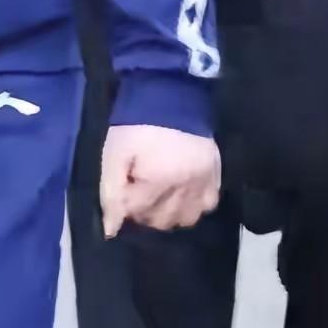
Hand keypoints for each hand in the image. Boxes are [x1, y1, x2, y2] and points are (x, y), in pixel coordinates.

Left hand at [100, 124, 219, 236]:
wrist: (171, 97)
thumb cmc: (137, 126)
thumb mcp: (114, 155)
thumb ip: (111, 194)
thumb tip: (111, 231)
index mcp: (158, 180)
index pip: (136, 212)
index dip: (125, 200)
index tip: (125, 183)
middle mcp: (185, 187)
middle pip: (160, 220)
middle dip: (145, 210)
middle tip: (139, 189)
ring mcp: (204, 183)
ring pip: (185, 219)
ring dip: (169, 213)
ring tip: (160, 194)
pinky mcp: (216, 175)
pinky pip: (207, 206)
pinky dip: (193, 205)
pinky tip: (182, 193)